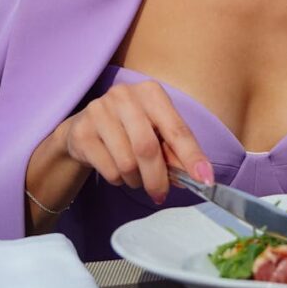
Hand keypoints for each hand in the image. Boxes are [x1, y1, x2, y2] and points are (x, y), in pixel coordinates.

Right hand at [63, 80, 212, 203]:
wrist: (83, 128)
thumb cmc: (129, 130)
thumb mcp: (155, 133)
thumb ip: (175, 151)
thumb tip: (197, 176)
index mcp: (151, 92)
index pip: (176, 128)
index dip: (192, 156)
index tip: (205, 179)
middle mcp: (124, 95)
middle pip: (147, 148)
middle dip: (157, 178)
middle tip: (160, 195)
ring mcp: (99, 111)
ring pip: (126, 162)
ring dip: (136, 180)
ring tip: (135, 176)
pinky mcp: (82, 131)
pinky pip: (108, 169)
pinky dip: (118, 179)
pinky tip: (116, 170)